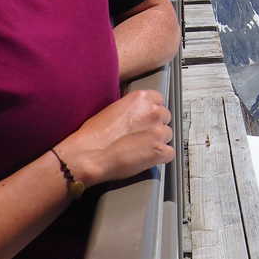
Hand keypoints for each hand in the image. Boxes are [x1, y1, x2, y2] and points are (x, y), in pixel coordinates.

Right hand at [57, 89, 173, 185]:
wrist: (88, 154)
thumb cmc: (93, 134)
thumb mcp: (113, 109)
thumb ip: (132, 109)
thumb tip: (139, 115)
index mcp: (142, 98)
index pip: (159, 101)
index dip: (152, 112)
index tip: (146, 120)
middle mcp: (153, 112)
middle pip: (165, 118)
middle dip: (155, 126)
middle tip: (142, 136)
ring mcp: (158, 132)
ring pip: (168, 135)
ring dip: (158, 141)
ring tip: (141, 149)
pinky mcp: (159, 151)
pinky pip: (170, 153)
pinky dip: (161, 157)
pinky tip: (148, 159)